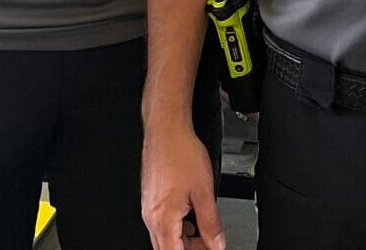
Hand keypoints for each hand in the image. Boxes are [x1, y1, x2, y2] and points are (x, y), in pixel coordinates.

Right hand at [142, 123, 225, 249]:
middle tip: (209, 242)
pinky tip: (190, 214)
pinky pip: (161, 222)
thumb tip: (217, 245)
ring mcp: (148, 207)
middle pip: (168, 249)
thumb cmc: (181, 152)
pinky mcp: (150, 198)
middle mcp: (151, 217)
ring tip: (203, 227)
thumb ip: (211, 223)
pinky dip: (177, 225)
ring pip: (164, 237)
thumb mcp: (204, 191)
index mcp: (163, 220)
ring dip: (184, 238)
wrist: (166, 128)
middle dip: (190, 249)